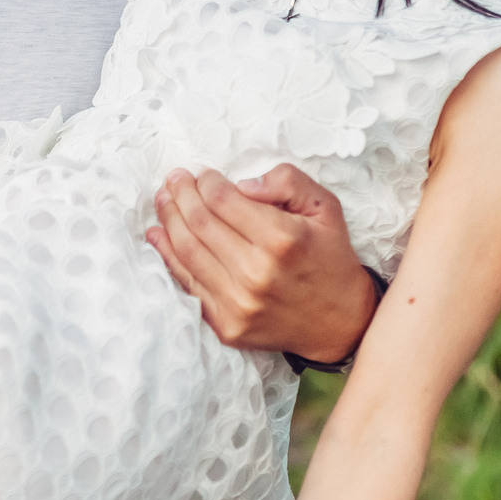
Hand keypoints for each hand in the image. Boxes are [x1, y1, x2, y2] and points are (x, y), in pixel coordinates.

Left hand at [145, 164, 376, 363]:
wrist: (341, 322)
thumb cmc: (329, 257)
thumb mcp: (325, 208)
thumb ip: (287, 182)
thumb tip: (241, 184)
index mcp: (281, 239)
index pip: (222, 200)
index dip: (205, 182)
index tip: (202, 174)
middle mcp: (256, 273)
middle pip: (199, 223)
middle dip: (180, 195)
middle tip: (173, 180)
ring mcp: (238, 303)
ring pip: (187, 252)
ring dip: (169, 220)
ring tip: (164, 200)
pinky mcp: (227, 325)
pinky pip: (188, 284)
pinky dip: (167, 256)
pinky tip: (159, 234)